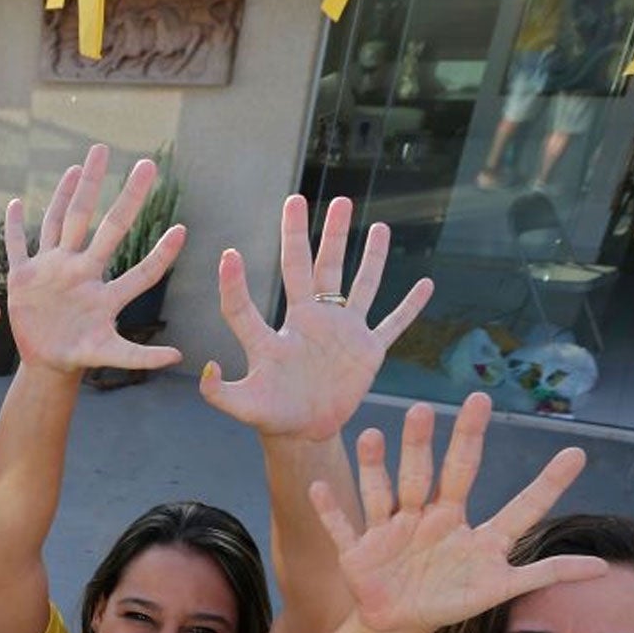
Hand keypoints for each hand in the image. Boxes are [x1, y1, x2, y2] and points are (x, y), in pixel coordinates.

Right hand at [3, 145, 184, 375]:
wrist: (46, 360)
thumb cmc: (78, 356)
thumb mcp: (109, 356)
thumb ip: (139, 357)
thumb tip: (178, 357)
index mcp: (104, 294)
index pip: (140, 270)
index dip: (161, 254)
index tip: (183, 231)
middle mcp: (82, 272)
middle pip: (107, 227)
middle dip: (127, 196)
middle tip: (148, 165)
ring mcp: (53, 269)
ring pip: (62, 223)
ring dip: (70, 193)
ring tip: (81, 165)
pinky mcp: (24, 277)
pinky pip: (17, 246)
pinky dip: (14, 227)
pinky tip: (16, 204)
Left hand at [200, 195, 431, 440]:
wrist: (305, 433)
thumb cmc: (272, 417)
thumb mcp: (244, 406)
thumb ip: (219, 392)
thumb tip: (206, 368)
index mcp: (276, 336)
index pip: (248, 306)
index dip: (235, 284)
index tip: (227, 255)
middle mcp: (308, 322)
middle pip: (308, 269)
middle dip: (305, 234)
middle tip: (298, 199)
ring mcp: (341, 333)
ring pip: (358, 284)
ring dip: (368, 254)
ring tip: (375, 222)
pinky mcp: (367, 351)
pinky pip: (393, 324)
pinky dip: (410, 307)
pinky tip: (427, 284)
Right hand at [314, 395, 604, 632]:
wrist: (395, 618)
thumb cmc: (449, 597)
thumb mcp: (500, 587)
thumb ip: (546, 573)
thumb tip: (603, 567)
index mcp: (471, 530)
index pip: (517, 506)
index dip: (547, 487)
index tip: (578, 456)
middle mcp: (434, 518)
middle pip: (448, 477)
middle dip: (456, 442)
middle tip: (476, 403)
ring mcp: (394, 530)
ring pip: (388, 491)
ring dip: (381, 465)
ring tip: (378, 434)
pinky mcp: (360, 550)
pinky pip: (342, 526)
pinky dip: (328, 510)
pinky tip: (317, 488)